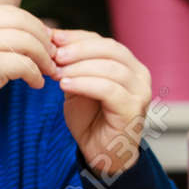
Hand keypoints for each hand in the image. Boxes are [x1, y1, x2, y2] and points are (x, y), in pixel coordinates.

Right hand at [0, 4, 57, 126]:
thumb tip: (33, 30)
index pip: (12, 12)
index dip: (34, 26)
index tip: (45, 41)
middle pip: (24, 23)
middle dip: (44, 40)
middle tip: (54, 56)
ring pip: (28, 43)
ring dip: (44, 59)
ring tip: (48, 71)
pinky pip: (25, 66)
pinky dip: (35, 76)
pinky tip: (36, 84)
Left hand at [53, 29, 151, 176]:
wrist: (100, 151)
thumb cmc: (89, 117)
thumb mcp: (76, 84)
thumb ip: (69, 64)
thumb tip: (48, 38)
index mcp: (127, 64)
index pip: (103, 41)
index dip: (76, 37)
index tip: (51, 38)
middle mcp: (139, 74)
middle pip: (110, 49)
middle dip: (78, 49)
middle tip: (54, 55)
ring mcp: (140, 92)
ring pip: (111, 68)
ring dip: (79, 67)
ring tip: (56, 72)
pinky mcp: (133, 109)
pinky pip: (109, 90)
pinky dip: (85, 84)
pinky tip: (65, 86)